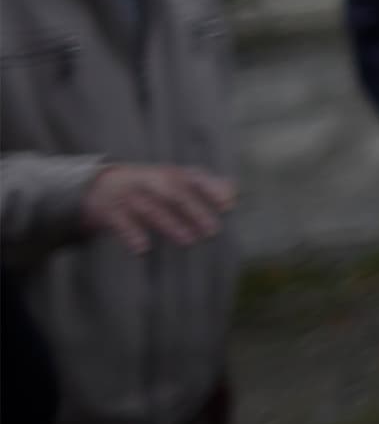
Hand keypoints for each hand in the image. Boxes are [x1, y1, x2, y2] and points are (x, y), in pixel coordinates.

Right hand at [83, 164, 232, 253]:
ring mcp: (130, 195)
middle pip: (175, 193)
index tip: (229, 204)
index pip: (194, 178)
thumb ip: (202, 184)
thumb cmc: (148, 185)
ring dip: (170, 224)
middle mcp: (151, 181)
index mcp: (169, 174)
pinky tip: (143, 249)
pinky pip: (121, 223)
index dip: (212, 189)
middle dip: (195, 210)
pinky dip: (131, 235)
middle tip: (213, 230)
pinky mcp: (110, 211)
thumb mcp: (173, 180)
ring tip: (188, 240)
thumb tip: (233, 191)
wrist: (99, 184)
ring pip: (151, 209)